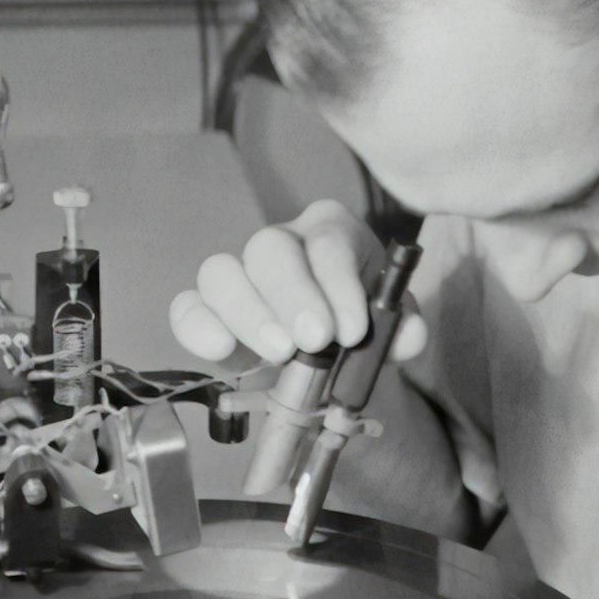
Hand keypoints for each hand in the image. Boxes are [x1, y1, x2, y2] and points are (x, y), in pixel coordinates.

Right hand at [169, 199, 427, 364]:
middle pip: (270, 248)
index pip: (329, 241)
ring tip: (279, 354)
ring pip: (222, 272)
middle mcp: (280, 243)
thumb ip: (402, 330)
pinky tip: (220, 350)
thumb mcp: (390, 331)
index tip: (352, 332)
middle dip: (292, 295)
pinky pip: (188, 307)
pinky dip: (198, 327)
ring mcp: (237, 274)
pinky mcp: (207, 310)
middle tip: (314, 341)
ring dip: (248, 314)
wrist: (331, 365)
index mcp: (330, 233)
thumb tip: (410, 335)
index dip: (338, 284)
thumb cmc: (359, 333)